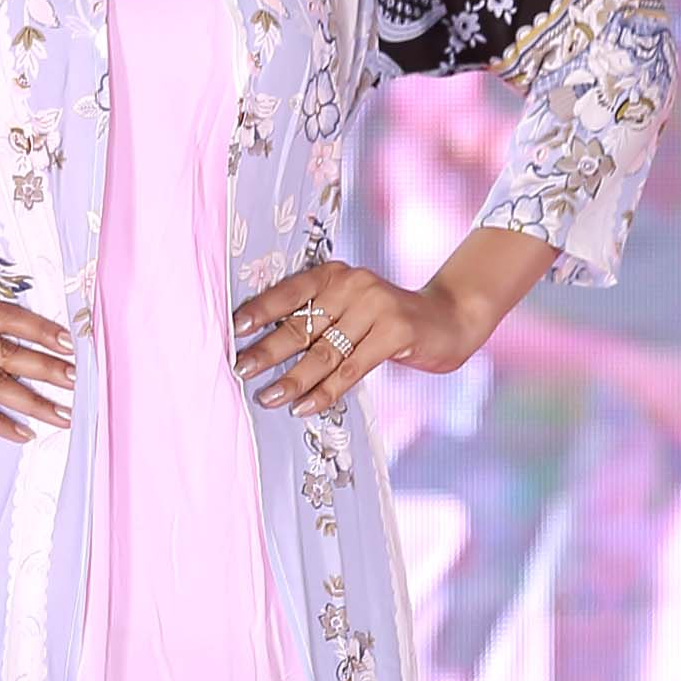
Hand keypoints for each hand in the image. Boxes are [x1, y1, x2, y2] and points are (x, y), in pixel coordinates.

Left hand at [232, 262, 486, 416]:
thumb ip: (319, 320)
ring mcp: (376, 306)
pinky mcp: (396, 332)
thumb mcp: (351, 309)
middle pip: (301, 324)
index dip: (259, 311)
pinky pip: (351, 370)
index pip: (288, 292)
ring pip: (323, 352)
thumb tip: (266, 351)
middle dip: (267, 352)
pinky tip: (304, 406)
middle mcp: (353, 283)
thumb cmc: (387, 320)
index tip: (233, 330)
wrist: (448, 319)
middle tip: (240, 370)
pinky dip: (325, 391)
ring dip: (292, 379)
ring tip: (267, 398)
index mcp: (335, 274)